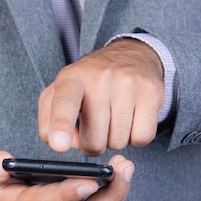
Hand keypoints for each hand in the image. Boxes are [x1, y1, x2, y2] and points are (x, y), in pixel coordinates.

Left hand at [38, 38, 164, 156]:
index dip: (61, 126)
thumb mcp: (58, 95)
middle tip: (96, 126)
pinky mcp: (151, 92)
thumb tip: (65, 144)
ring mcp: (127, 83)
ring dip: (114, 139)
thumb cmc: (88, 84)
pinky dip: (135, 137)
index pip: (65, 103)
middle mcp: (99, 77)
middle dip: (93, 143)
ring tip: (113, 118)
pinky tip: (131, 120)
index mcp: (71, 78)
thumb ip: (49, 123)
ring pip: (118, 142)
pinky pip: (141, 138)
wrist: (130, 55)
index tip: (60, 145)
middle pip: (94, 140)